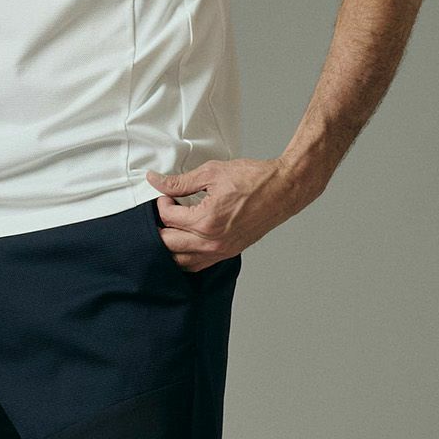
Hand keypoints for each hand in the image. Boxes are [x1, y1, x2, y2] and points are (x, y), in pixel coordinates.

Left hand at [144, 158, 319, 270]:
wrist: (282, 189)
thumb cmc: (254, 179)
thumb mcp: (212, 173)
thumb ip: (180, 182)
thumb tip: (156, 181)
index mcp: (207, 221)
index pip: (168, 218)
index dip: (162, 202)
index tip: (166, 193)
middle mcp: (213, 242)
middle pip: (169, 245)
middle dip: (159, 227)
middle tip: (162, 211)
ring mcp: (222, 251)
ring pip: (182, 261)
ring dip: (170, 247)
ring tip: (169, 228)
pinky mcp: (229, 253)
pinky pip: (199, 265)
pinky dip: (186, 257)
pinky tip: (184, 242)